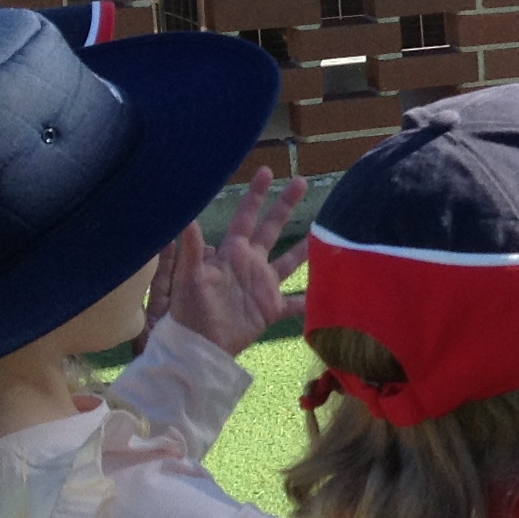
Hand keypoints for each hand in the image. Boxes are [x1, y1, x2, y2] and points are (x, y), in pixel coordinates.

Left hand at [145, 168, 310, 357]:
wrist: (199, 346)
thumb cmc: (190, 310)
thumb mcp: (189, 277)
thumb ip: (192, 248)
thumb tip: (186, 217)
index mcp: (233, 253)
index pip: (247, 217)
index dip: (256, 195)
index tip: (266, 171)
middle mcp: (250, 264)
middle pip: (272, 229)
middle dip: (285, 205)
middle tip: (300, 182)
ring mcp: (263, 286)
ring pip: (290, 261)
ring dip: (306, 248)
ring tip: (325, 232)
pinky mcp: (270, 309)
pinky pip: (296, 303)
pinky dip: (312, 300)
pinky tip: (331, 295)